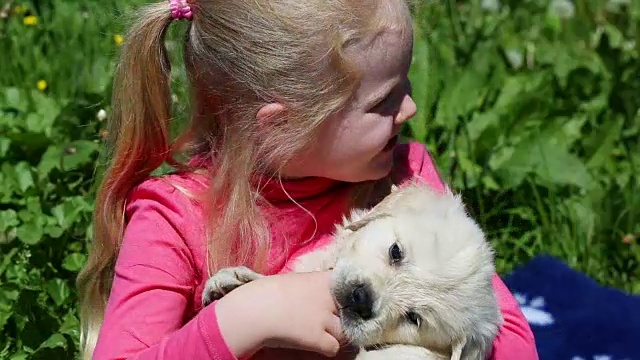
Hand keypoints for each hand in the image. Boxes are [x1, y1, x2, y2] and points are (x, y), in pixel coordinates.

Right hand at [215, 271, 343, 357]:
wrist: (253, 310)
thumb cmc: (265, 292)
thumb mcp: (293, 280)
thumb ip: (310, 285)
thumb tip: (316, 292)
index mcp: (321, 279)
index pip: (350, 286)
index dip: (348, 296)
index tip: (344, 301)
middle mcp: (328, 298)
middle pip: (350, 311)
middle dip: (343, 316)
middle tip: (333, 321)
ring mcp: (324, 319)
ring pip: (345, 330)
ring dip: (337, 334)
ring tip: (324, 334)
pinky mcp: (317, 338)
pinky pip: (334, 347)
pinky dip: (327, 348)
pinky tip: (317, 345)